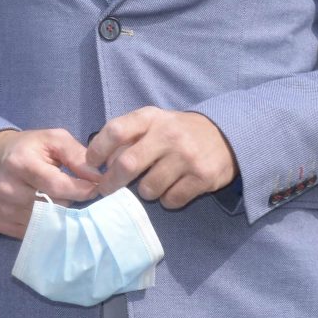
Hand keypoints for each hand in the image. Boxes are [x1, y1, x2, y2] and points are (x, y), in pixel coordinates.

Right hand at [0, 127, 100, 238]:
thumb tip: (98, 178)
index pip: (58, 186)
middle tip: (70, 189)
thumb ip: (77, 155)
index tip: (94, 187)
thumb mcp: (52, 139)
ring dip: (59, 213)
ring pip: (49, 222)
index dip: (82, 189)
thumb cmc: (28, 148)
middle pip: (56, 206)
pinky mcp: (3, 225)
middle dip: (70, 200)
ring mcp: (4, 210)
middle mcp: (8, 189)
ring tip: (55, 197)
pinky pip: (37, 232)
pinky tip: (43, 208)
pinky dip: (46, 223)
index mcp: (20, 163)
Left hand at [88, 107, 237, 209]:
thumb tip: (100, 162)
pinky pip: (170, 199)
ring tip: (152, 183)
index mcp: (151, 118)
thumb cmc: (178, 132)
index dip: (97, 149)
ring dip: (144, 192)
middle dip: (111, 182)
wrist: (226, 136)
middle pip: (127, 164)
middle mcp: (168, 135)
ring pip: (148, 188)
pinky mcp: (202, 178)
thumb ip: (128, 136)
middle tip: (106, 189)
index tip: (91, 163)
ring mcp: (187, 157)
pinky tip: (171, 188)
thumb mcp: (154, 122)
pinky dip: (166, 199)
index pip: (115, 130)